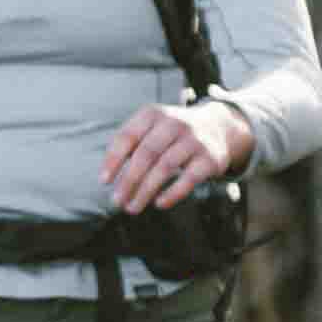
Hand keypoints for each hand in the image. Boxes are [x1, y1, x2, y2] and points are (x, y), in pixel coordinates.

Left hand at [102, 100, 251, 214]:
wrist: (217, 127)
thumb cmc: (171, 134)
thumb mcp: (150, 128)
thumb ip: (129, 146)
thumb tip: (108, 178)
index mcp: (152, 114)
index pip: (127, 137)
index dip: (113, 160)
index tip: (104, 182)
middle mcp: (174, 123)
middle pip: (146, 154)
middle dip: (128, 180)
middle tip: (117, 201)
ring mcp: (193, 140)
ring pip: (165, 167)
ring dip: (145, 191)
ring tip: (132, 207)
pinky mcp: (209, 158)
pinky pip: (189, 178)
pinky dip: (172, 193)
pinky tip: (158, 204)